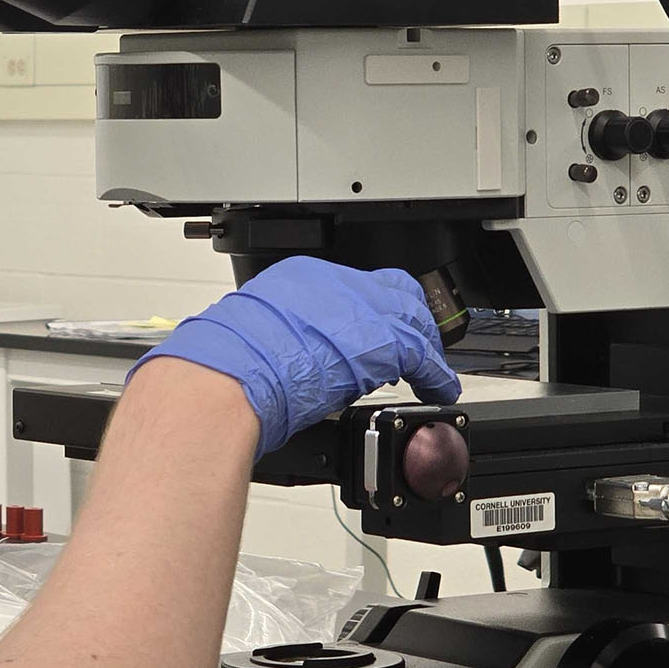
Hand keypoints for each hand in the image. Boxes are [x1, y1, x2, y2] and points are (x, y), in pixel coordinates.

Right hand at [131, 258, 461, 455]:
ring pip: (413, 318)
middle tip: (408, 347)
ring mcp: (362, 309)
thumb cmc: (229, 363)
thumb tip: (281, 355)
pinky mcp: (383, 342)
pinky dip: (437, 375)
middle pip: (392, 292)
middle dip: (404, 319)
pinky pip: (425, 356)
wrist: (232, 376)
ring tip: (426, 370)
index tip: (369, 332)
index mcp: (302, 278)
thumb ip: (279, 334)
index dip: (368, 313)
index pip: (352, 289)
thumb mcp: (251, 331)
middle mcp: (336, 285)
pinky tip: (439, 390)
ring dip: (421, 345)